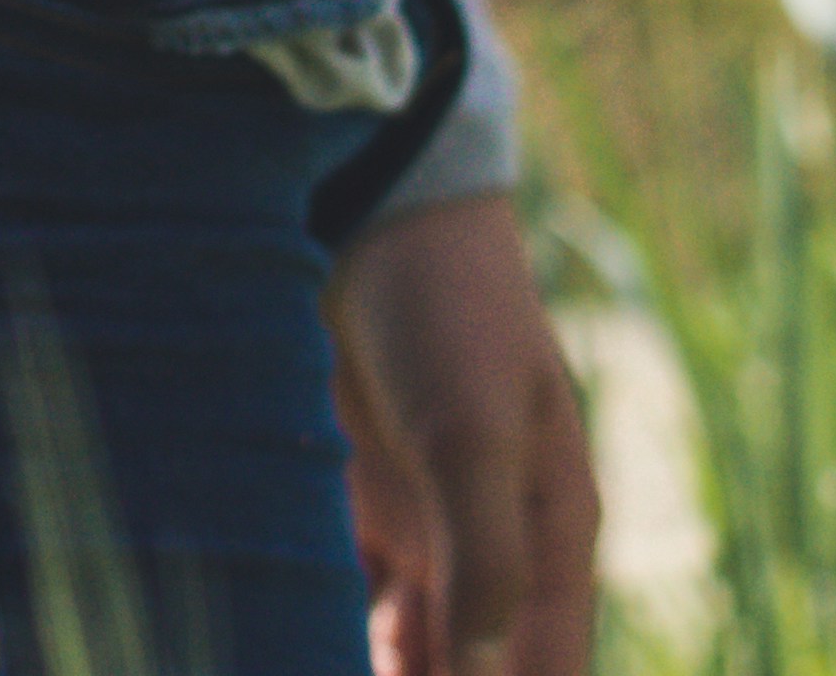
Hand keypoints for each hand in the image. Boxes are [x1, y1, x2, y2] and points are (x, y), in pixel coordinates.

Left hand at [329, 192, 599, 675]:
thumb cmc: (442, 311)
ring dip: (381, 671)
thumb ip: (485, 554)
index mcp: (551, 534)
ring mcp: (419, 526)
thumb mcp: (473, 432)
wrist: (363, 207)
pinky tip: (284, 648)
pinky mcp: (349, 505)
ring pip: (405, 648)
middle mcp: (490, 544)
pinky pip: (341, 602)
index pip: (545, 669)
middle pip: (474, 666)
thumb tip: (496, 673)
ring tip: (303, 672)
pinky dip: (323, 636)